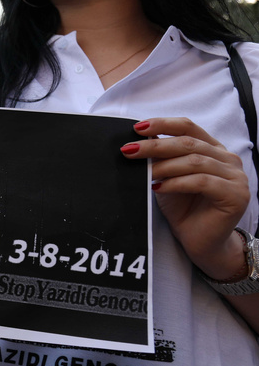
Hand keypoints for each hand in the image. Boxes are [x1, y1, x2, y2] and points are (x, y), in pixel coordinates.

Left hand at [121, 118, 250, 279]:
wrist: (198, 241)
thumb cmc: (182, 208)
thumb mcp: (167, 176)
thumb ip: (160, 157)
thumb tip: (139, 137)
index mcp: (213, 149)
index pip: (188, 127)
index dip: (163, 124)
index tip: (137, 128)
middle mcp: (228, 159)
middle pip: (188, 143)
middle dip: (155, 146)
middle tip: (129, 150)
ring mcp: (236, 177)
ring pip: (195, 162)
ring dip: (164, 166)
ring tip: (144, 173)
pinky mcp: (236, 195)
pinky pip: (201, 182)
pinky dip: (176, 183)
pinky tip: (159, 187)